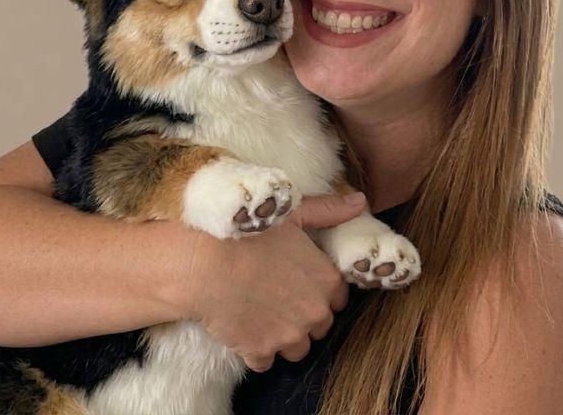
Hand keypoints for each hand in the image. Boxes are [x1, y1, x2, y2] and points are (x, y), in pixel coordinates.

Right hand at [186, 192, 367, 371]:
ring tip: (261, 310)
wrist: (202, 262)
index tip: (299, 279)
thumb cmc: (249, 231)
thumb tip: (360, 202)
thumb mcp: (293, 211)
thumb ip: (329, 211)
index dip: (318, 287)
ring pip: (297, 347)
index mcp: (326, 279)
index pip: (337, 296)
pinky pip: (266, 361)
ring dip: (284, 334)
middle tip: (278, 292)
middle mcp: (315, 313)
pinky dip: (257, 348)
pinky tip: (243, 324)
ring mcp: (288, 337)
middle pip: (320, 324)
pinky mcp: (260, 352)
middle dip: (304, 313)